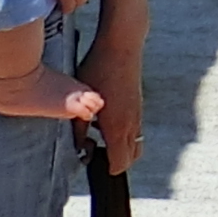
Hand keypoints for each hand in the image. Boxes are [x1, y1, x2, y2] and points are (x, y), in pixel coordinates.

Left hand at [82, 15, 143, 177]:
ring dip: (120, 147)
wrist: (122, 46)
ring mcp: (138, 113)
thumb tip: (78, 145)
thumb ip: (79, 125)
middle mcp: (132, 123)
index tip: (97, 169)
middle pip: (131, 157)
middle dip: (117, 161)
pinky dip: (124, 133)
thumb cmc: (99, 69)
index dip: (109, 170)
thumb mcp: (82, 100)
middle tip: (97, 156)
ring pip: (135, 143)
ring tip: (99, 139)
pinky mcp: (138, 104)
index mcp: (118, 127)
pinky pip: (135, 129)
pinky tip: (105, 120)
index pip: (121, 162)